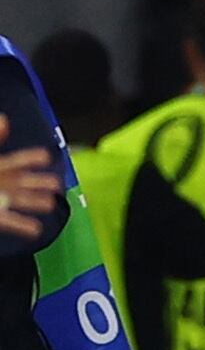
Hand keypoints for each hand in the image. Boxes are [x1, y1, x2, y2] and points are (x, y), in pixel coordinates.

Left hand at [0, 116, 60, 239]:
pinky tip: (35, 229)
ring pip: (19, 201)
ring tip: (49, 204)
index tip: (45, 157)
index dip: (32, 158)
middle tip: (56, 184)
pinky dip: (22, 225)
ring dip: (34, 202)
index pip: (18, 160)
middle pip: (24, 182)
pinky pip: (8, 221)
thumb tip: (4, 121)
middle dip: (41, 182)